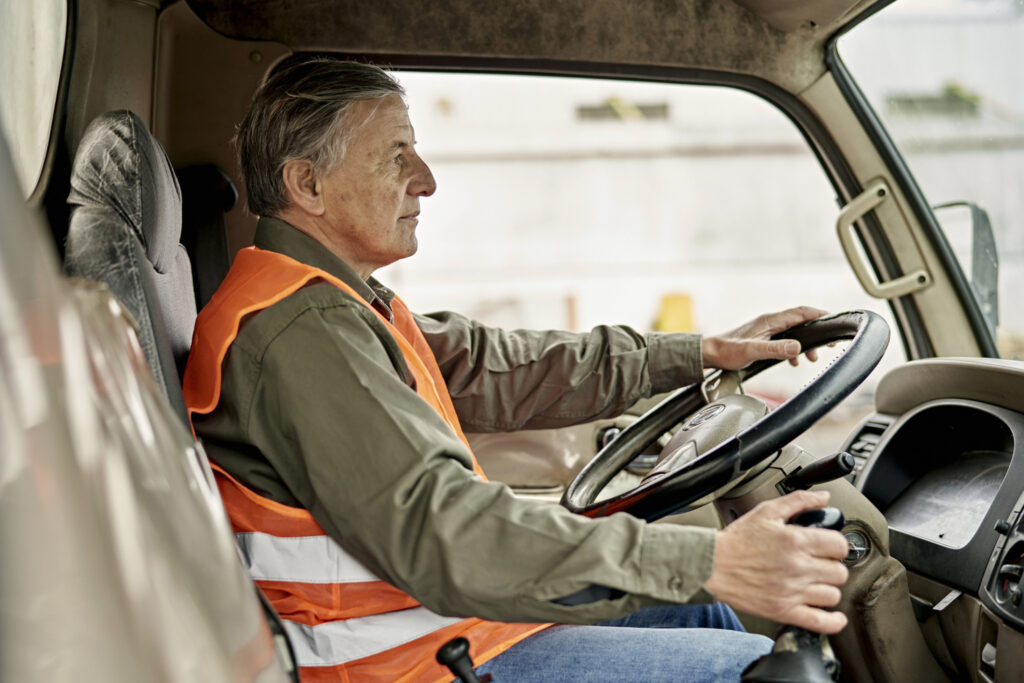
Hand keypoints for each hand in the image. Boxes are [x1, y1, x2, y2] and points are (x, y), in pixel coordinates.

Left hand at [701, 306, 826, 369]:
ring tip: (812, 358)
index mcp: (770, 321)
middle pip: (801, 321)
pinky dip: (793, 349)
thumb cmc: (727, 351)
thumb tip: (797, 347)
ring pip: (794, 331)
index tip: (834, 320)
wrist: (711, 353)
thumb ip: (775, 349)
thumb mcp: (752, 351)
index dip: (819, 315)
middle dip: (817, 331)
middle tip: (829, 345)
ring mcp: (767, 329)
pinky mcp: (763, 338)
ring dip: (806, 343)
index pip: (801, 312)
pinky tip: (794, 361)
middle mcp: (770, 322)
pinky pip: (785, 339)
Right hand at [705, 490, 849, 633]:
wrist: (712, 565)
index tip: (828, 547)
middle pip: (839, 572)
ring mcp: (792, 592)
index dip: (836, 545)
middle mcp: (797, 567)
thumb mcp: (766, 511)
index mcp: (796, 541)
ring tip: (816, 583)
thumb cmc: (737, 540)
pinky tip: (832, 615)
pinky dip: (832, 621)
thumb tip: (824, 497)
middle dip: (832, 566)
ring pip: (833, 595)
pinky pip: (821, 622)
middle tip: (819, 564)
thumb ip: (798, 501)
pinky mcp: (784, 611)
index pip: (839, 546)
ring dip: (827, 588)